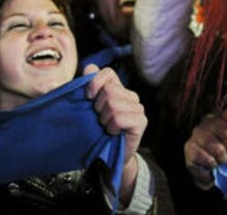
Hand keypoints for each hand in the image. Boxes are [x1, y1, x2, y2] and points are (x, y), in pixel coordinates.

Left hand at [83, 64, 146, 204]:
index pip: (107, 72)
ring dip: (104, 119)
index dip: (94, 83)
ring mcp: (138, 108)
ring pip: (114, 104)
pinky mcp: (141, 121)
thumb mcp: (86, 109)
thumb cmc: (95, 133)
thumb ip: (85, 87)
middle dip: (98, 107)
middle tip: (100, 119)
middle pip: (109, 90)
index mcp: (117, 89)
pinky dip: (112, 127)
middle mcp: (130, 96)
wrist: (106, 158)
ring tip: (106, 127)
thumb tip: (89, 67)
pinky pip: (120, 117)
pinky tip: (113, 133)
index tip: (88, 98)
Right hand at [184, 108, 226, 189]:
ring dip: (222, 159)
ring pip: (218, 148)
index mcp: (220, 117)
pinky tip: (211, 165)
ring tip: (220, 161)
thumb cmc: (224, 154)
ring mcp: (197, 134)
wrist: (207, 172)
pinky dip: (212, 165)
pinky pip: (208, 158)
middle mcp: (207, 122)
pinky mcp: (189, 147)